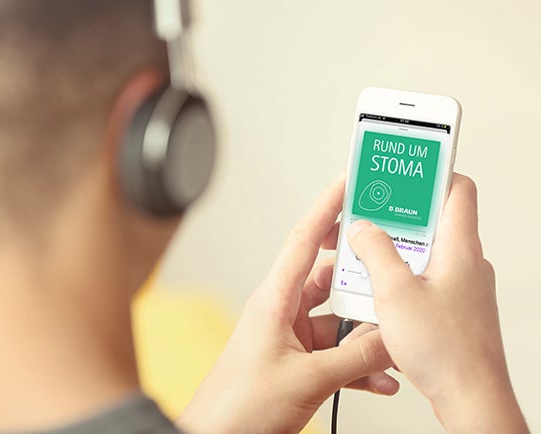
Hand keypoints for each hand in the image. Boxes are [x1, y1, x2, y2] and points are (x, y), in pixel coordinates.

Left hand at [177, 175, 396, 433]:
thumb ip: (355, 359)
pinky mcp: (297, 360)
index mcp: (275, 300)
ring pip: (338, 320)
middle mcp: (283, 311)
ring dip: (366, 332)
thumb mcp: (308, 379)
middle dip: (362, 276)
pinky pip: (335, 351)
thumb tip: (391, 341)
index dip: (327, 206)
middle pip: (329, 278)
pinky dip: (358, 362)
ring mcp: (290, 336)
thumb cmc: (241, 406)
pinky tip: (382, 377)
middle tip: (390, 260)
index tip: (348, 182)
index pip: (304, 239)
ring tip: (395, 339)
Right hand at [346, 174, 528, 432]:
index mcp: (459, 248)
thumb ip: (375, 252)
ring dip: (390, 250)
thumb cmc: (447, 351)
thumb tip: (362, 228)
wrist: (470, 398)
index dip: (430, 172)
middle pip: (430, 219)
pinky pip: (421, 277)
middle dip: (392, 216)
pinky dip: (397, 276)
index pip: (456, 189)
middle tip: (365, 214)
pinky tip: (376, 290)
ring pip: (421, 250)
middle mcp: (464, 262)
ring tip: (362, 258)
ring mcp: (459, 285)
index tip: (403, 164)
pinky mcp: (451, 305)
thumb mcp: (395, 292)